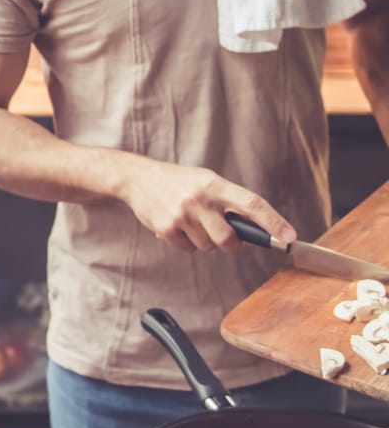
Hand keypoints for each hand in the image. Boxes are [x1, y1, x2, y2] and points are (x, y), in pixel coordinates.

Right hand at [119, 157, 295, 252]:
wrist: (138, 178)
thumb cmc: (177, 181)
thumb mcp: (206, 181)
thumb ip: (228, 201)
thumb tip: (255, 229)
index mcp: (214, 184)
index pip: (252, 205)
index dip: (273, 223)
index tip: (289, 238)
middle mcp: (199, 199)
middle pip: (229, 238)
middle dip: (233, 245)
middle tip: (230, 241)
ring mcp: (181, 215)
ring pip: (207, 246)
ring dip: (204, 241)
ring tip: (191, 224)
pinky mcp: (165, 228)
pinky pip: (187, 249)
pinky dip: (186, 243)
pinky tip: (177, 227)